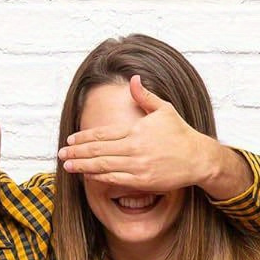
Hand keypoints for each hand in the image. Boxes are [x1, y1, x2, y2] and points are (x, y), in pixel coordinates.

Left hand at [58, 75, 226, 192]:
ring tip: (67, 165)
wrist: (198, 158)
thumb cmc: (180, 133)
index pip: (102, 134)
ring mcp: (138, 165)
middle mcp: (134, 148)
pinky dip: (99, 177)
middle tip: (61, 153)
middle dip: (76, 152)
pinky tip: (88, 175)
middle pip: (98, 150)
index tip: (71, 139)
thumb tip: (134, 78)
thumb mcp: (164, 109)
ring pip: (103, 166)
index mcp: (136, 129)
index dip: (83, 137)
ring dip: (82, 165)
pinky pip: (115, 179)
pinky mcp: (143, 180)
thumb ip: (145, 96)